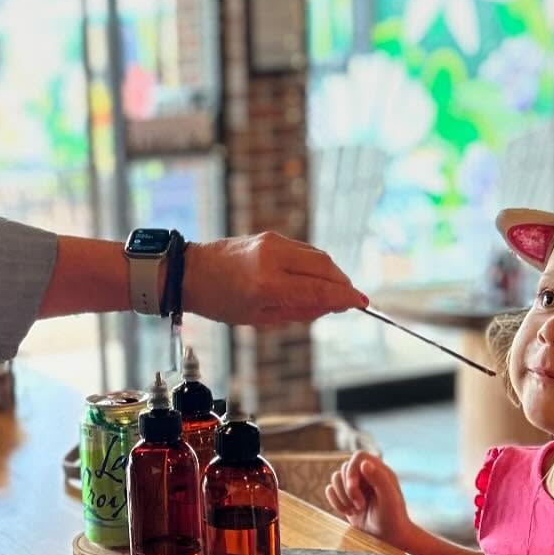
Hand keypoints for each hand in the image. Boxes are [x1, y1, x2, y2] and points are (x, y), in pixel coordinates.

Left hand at [183, 233, 364, 327]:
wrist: (191, 272)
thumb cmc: (220, 301)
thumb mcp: (260, 318)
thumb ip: (299, 311)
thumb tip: (331, 306)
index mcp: (267, 284)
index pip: (318, 289)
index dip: (344, 297)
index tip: (362, 304)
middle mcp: (272, 257)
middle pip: (325, 267)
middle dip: (342, 283)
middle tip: (350, 300)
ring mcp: (272, 242)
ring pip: (317, 255)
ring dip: (331, 273)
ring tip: (332, 293)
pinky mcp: (271, 236)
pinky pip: (304, 250)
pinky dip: (315, 265)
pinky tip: (314, 279)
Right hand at [324, 450, 412, 549]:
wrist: (389, 537)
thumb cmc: (393, 518)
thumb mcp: (389, 498)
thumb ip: (379, 479)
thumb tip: (364, 463)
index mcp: (379, 471)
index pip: (359, 457)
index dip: (352, 470)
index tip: (353, 488)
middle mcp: (366, 475)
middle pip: (345, 468)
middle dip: (348, 489)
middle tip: (360, 506)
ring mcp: (355, 486)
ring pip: (335, 478)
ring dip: (341, 497)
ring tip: (355, 510)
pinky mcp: (346, 497)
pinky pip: (330, 490)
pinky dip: (335, 502)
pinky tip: (349, 512)